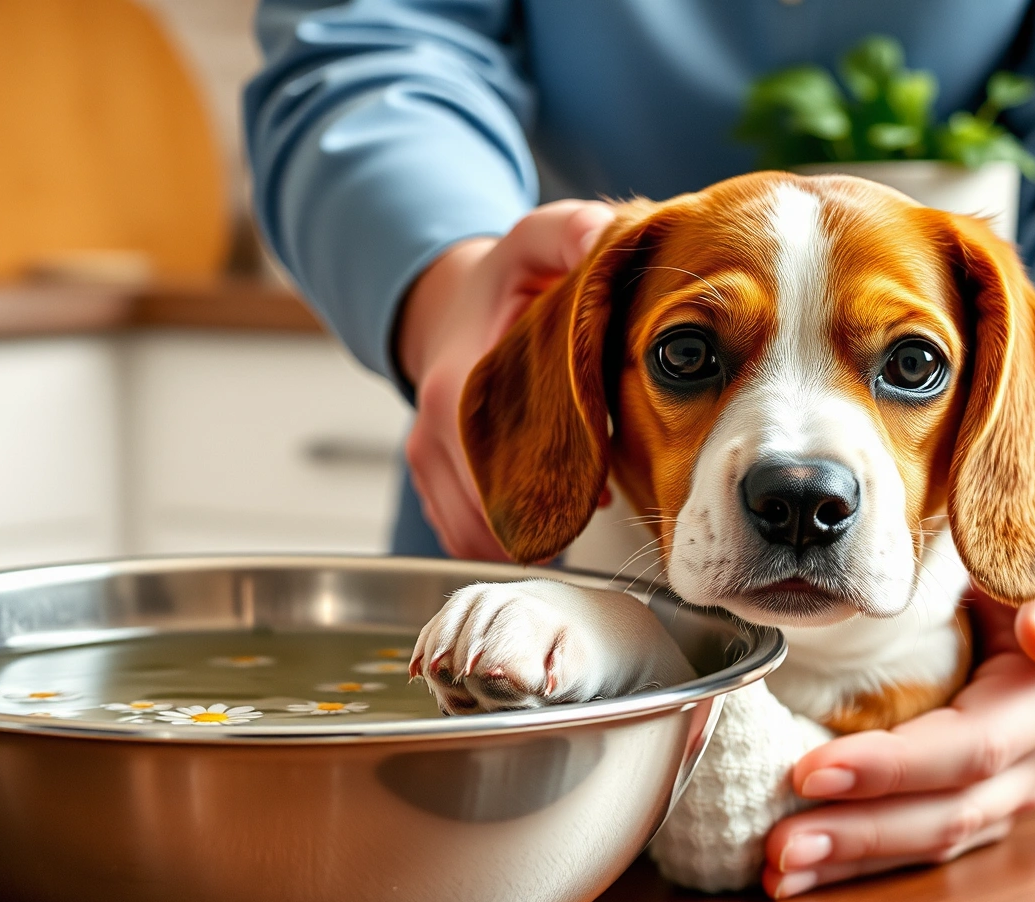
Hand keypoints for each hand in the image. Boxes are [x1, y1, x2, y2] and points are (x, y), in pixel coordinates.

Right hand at [395, 200, 616, 559]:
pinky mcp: (431, 479)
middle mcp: (433, 426)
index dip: (554, 485)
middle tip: (601, 511)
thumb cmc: (504, 282)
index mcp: (461, 378)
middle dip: (547, 517)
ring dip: (528, 534)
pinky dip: (505, 539)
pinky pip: (463, 537)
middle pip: (489, 511)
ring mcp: (427, 457)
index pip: (501, 463)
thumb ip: (574, 230)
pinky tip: (546, 520)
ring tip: (578, 516)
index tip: (598, 495)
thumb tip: (607, 232)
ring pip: (475, 534)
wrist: (448, 305)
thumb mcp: (538, 240)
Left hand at [760, 534, 1034, 898]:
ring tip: (779, 863)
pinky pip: (921, 839)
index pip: (977, 737)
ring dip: (854, 854)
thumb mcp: (1025, 532)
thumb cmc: (1010, 543)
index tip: (817, 773)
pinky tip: (798, 871)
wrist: (1033, 566)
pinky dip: (858, 860)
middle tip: (779, 831)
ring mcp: (1022, 776)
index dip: (899, 763)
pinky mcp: (986, 797)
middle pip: (954, 800)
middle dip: (859, 820)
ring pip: (938, 833)